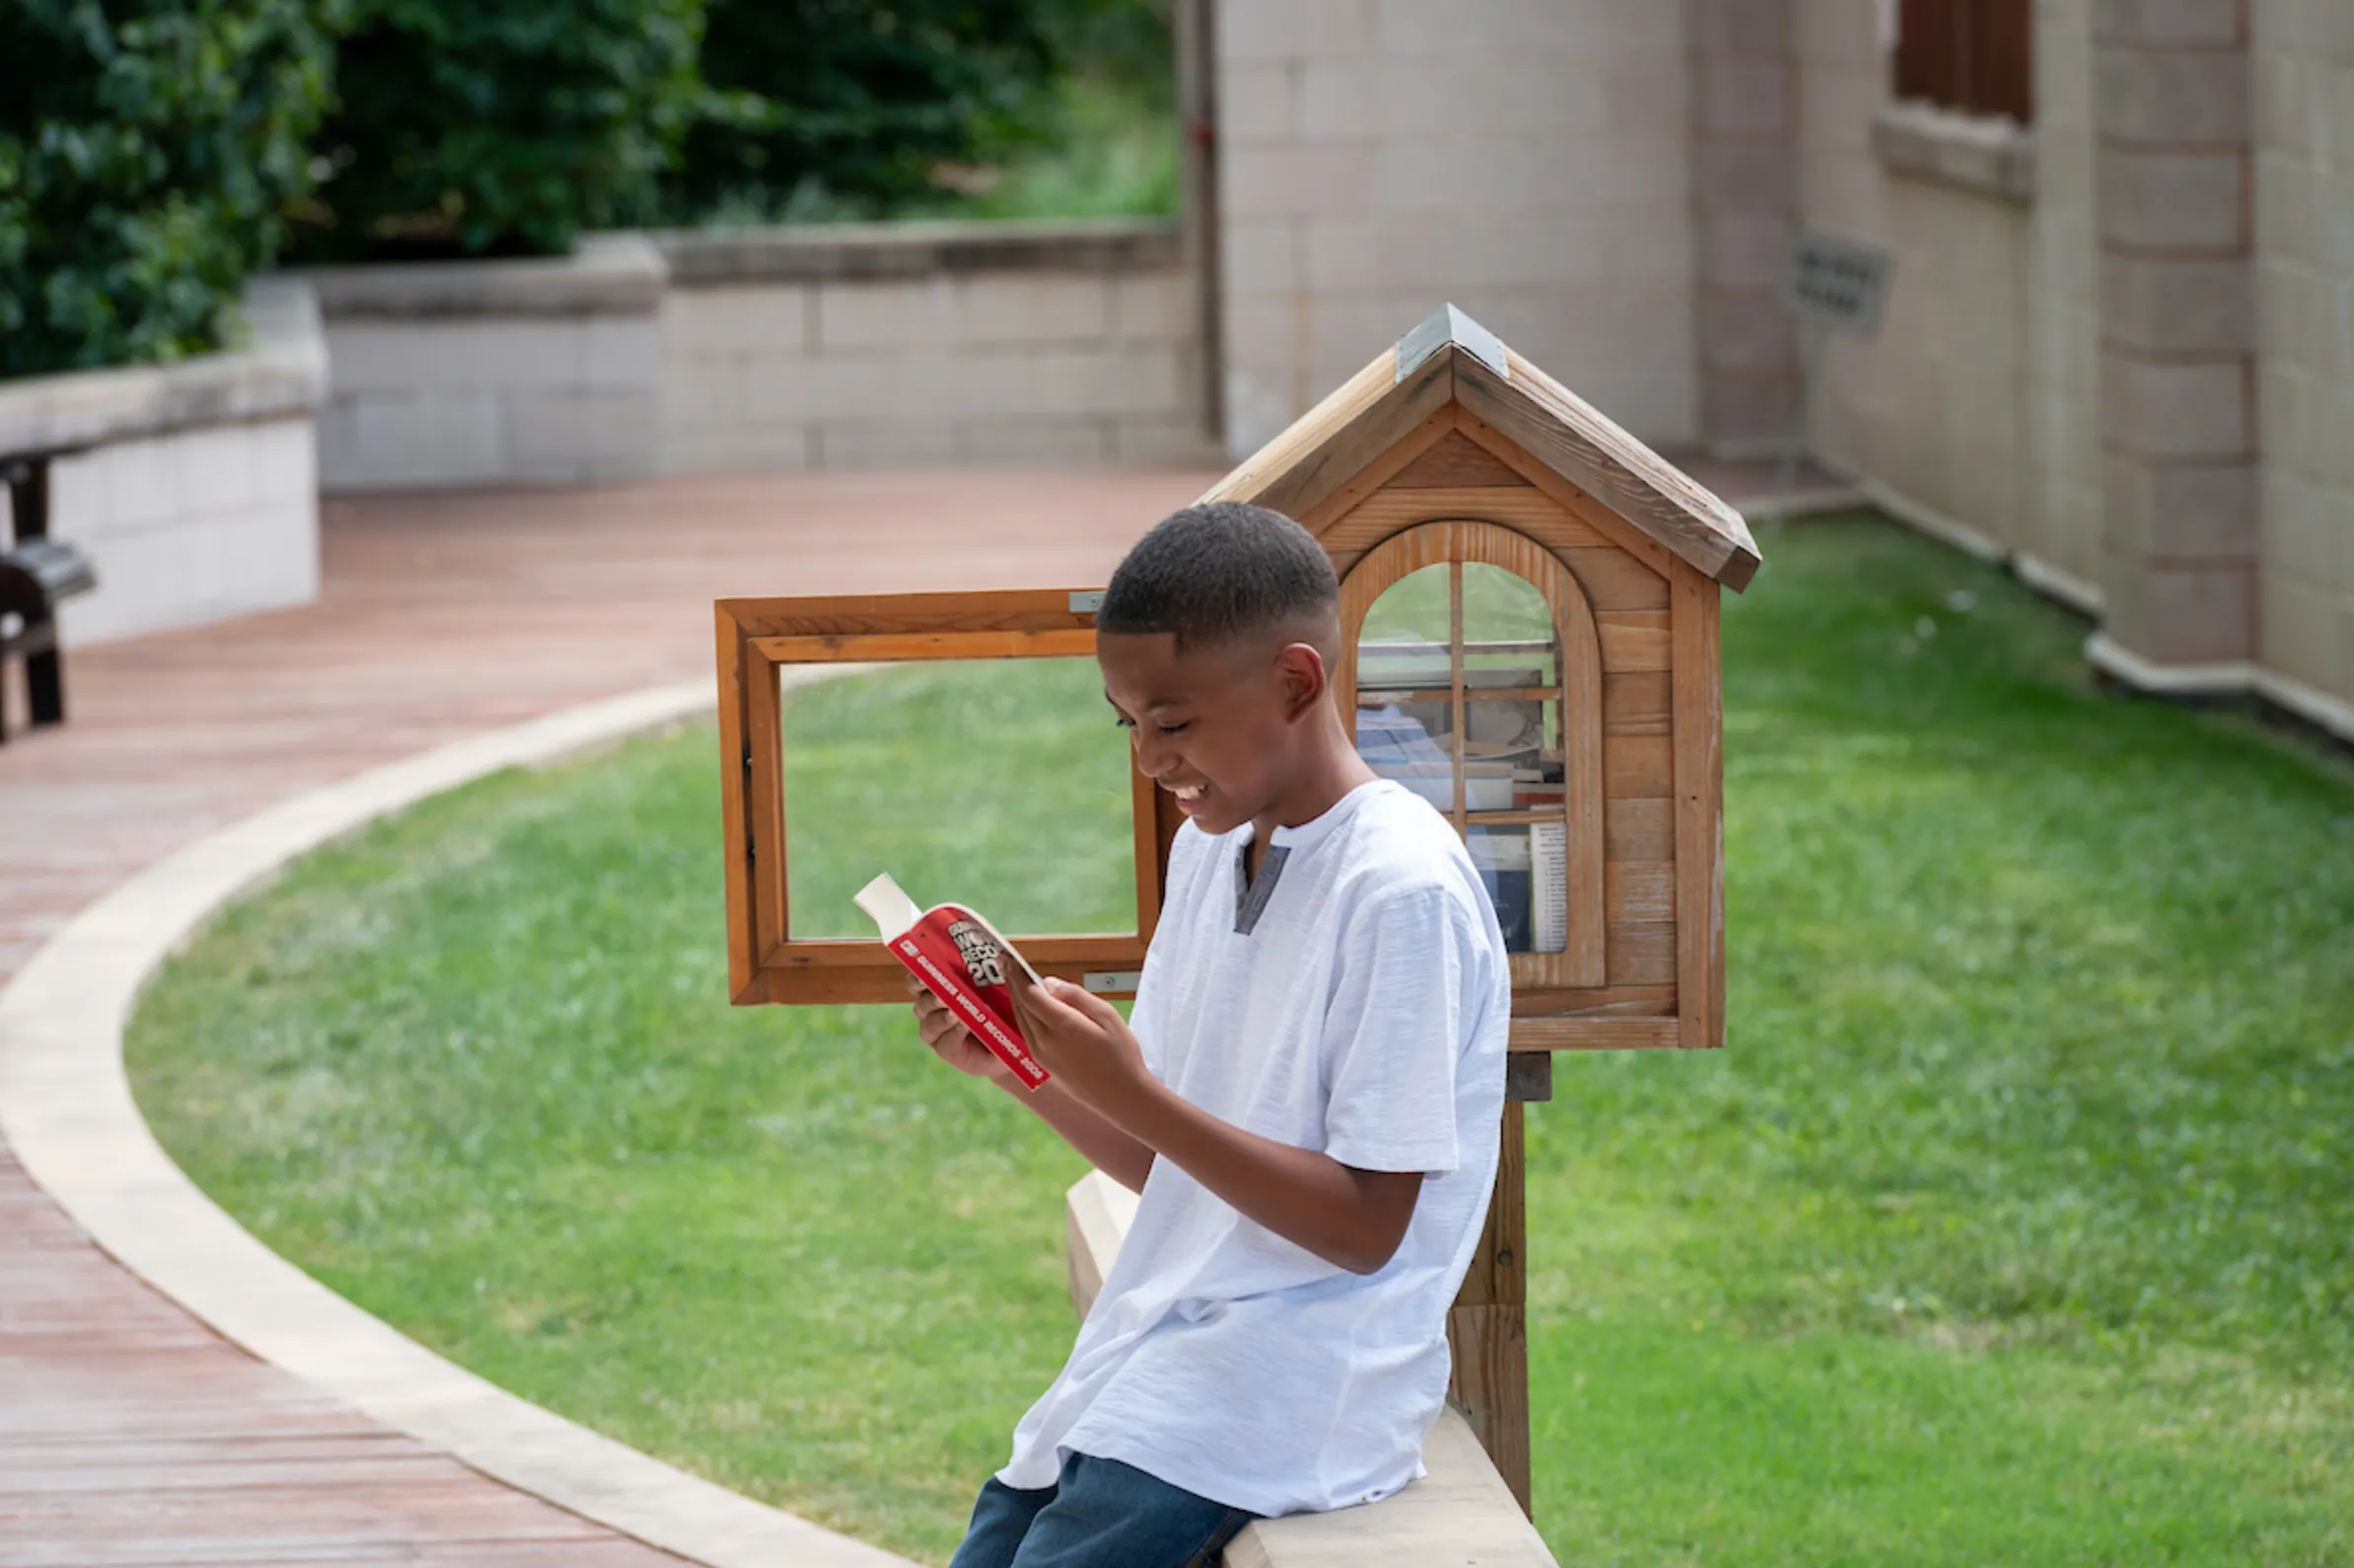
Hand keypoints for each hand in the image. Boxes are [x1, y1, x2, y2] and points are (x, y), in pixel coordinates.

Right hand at [906, 973, 1008, 1082]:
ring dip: (942, 1016)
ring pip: (929, 1023)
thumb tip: (1002, 954)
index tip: (925, 967)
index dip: (917, 975)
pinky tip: (965, 1026)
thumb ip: (993, 971)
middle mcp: (930, 1009)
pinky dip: (955, 1033)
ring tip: (955, 1013)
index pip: (917, 980)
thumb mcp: (997, 985)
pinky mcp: (947, 1050)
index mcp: (936, 988)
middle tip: (942, 993)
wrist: (1011, 1039)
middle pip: (920, 1001)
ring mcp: (936, 1032)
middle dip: (931, 996)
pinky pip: (945, 1042)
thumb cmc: (1001, 1004)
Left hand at [1001, 968, 1158, 1121]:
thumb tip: (1049, 983)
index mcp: (1062, 1026)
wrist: (1121, 1096)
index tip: (1008, 957)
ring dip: (1015, 997)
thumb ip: (1076, 996)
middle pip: (1021, 1005)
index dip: (1017, 974)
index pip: (1030, 994)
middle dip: (1011, 981)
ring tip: (1012, 978)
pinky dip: (1023, 1014)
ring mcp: (1041, 1054)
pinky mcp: (1043, 1063)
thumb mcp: (1107, 1016)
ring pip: (1021, 1019)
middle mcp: (1045, 1041)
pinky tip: (1026, 1005)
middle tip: (1004, 961)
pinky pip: (1027, 1031)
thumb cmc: (1121, 1054)